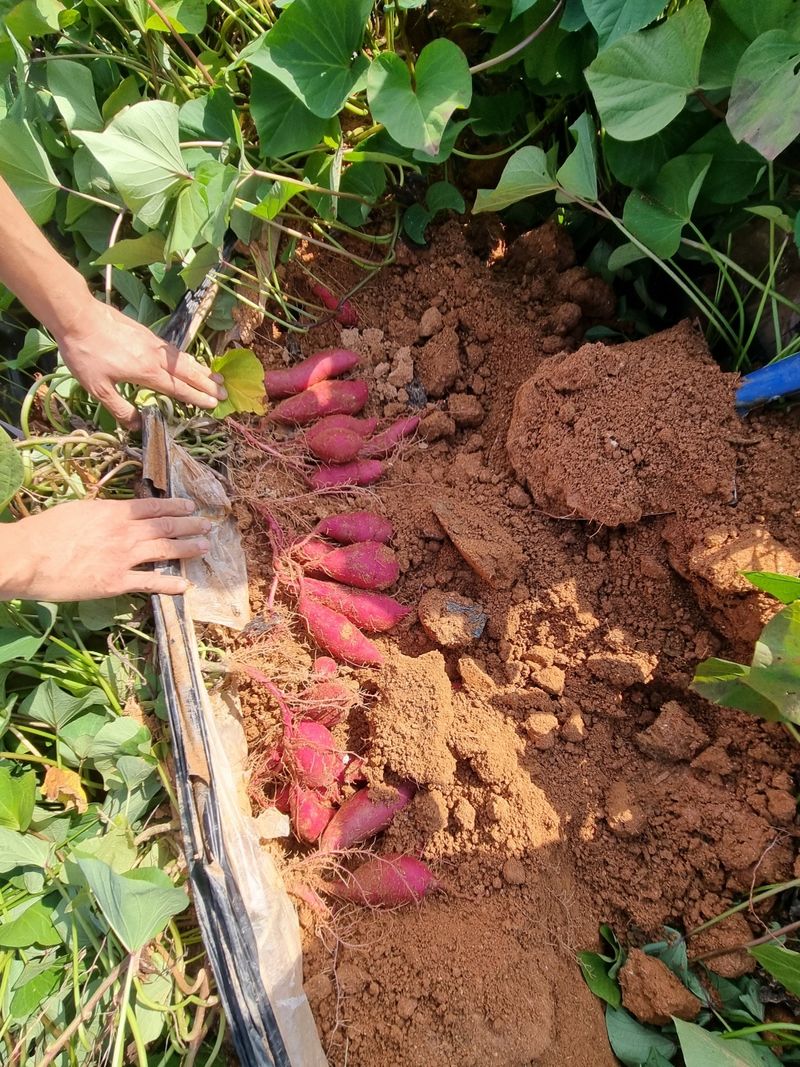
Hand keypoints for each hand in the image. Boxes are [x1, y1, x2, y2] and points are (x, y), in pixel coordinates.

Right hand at [0, 497, 210, 601]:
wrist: (28, 557)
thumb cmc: (45, 532)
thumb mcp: (78, 511)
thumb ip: (102, 513)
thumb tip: (117, 513)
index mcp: (113, 511)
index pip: (153, 506)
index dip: (175, 505)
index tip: (190, 506)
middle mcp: (124, 532)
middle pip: (165, 525)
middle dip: (190, 524)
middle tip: (207, 525)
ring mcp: (123, 557)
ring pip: (165, 550)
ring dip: (188, 548)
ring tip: (205, 547)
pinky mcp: (116, 582)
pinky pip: (150, 583)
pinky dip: (170, 584)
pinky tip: (185, 586)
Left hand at [56, 301, 226, 427]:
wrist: (78, 315)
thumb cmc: (86, 353)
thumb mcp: (98, 388)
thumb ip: (119, 409)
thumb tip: (136, 426)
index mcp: (148, 373)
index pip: (178, 389)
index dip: (197, 398)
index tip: (214, 405)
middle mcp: (156, 358)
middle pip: (188, 373)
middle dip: (207, 384)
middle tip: (225, 392)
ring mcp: (153, 343)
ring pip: (184, 359)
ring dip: (201, 369)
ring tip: (216, 376)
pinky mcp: (147, 334)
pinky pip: (174, 350)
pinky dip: (187, 358)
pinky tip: (189, 360)